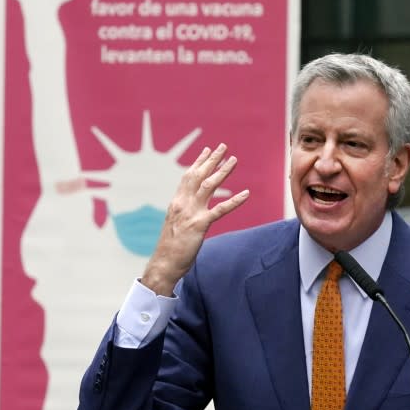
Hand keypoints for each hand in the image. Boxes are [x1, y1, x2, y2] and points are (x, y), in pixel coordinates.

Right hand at [141, 144, 249, 295]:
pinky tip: (246, 194)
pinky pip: (220, 210)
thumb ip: (184, 211)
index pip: (188, 176)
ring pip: (209, 186)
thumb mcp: (176, 223)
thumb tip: (191, 206)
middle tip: (223, 146)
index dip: (199, 162)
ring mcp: (191, 213)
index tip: (208, 150)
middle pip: (199, 175)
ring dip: (223, 172)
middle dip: (212, 160)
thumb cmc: (171, 246)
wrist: (164, 263)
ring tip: (234, 160)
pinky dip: (234, 201)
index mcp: (177, 202)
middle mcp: (183, 204)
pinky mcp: (200, 225)